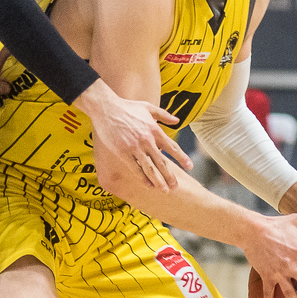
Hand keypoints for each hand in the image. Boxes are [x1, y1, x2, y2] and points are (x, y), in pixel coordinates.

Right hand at [75, 79, 192, 190]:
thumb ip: (164, 114)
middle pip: (162, 162)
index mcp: (155, 130)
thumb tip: (177, 120)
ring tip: (165, 190)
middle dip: (170, 176)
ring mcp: (134, 147)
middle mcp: (147, 140)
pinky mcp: (122, 152)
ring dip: (158, 181)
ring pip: (150, 168)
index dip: (182, 157)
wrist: (106, 108)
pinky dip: (142, 178)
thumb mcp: (148, 107)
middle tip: (176, 186)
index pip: (172, 147)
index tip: (190, 166)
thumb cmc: (127, 107)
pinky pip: (135, 169)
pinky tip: (148, 185)